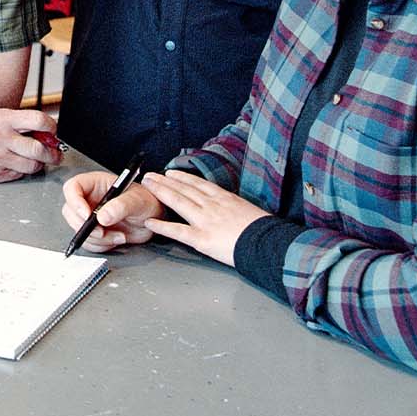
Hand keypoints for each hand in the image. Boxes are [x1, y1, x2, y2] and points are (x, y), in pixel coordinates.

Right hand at [0, 108, 62, 183]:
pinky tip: (15, 166)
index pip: (39, 120)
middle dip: (52, 154)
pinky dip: (20, 173)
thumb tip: (36, 129)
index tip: (53, 132)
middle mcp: (0, 137)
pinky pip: (15, 176)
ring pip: (31, 166)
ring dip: (37, 165)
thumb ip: (11, 121)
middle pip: (40, 149)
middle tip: (54, 154)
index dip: (52, 128)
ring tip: (34, 162)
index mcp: (1, 118)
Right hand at [60, 170, 162, 251]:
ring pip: (78, 229)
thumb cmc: (148, 202)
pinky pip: (88, 242)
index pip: (73, 187)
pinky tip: (116, 239)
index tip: (87, 216)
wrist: (156, 221)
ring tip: (117, 235)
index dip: (74, 201)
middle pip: (70, 211)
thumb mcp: (137, 200)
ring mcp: (91, 216)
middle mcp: (90, 199)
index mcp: (96, 183)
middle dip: (85, 226)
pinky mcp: (96, 231)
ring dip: (97, 238)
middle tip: (103, 232)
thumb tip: (102, 216)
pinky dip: (101, 246)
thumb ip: (121, 206)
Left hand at [139, 170, 267, 265]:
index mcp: (224, 198)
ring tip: (148, 186)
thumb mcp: (248, 209)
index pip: (198, 184)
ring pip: (179, 202)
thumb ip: (233, 207)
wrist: (268, 243)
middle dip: (165, 181)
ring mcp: (205, 221)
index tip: (171, 172)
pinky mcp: (202, 239)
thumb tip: (229, 208)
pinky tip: (150, 222)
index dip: (182, 177)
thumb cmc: (263, 230)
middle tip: (150, 175)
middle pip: (184, 189)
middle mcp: (212, 205)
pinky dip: (163, 226)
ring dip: (161, 192)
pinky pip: (178, 231)